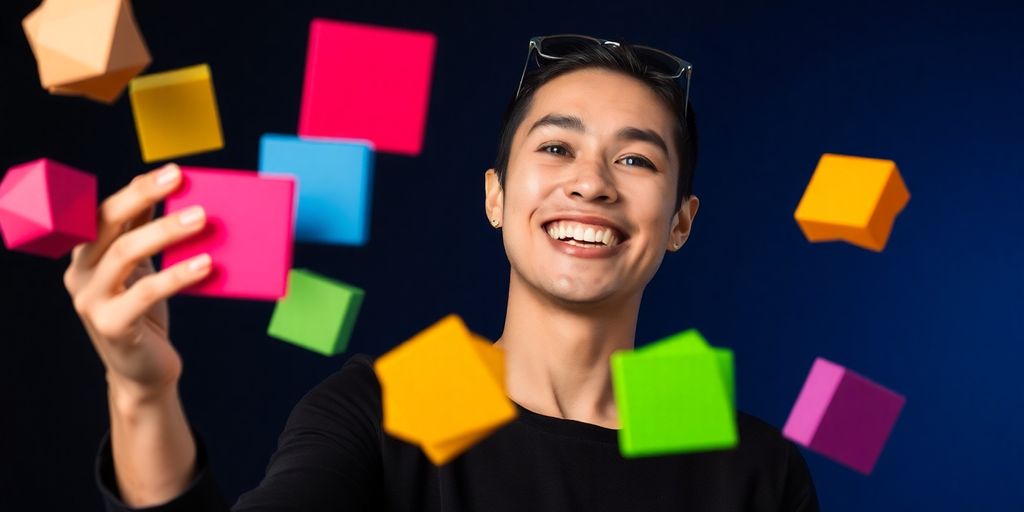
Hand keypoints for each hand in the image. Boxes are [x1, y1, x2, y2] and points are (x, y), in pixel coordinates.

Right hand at [63, 163, 210, 401]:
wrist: (144, 372)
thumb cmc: (145, 314)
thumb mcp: (142, 271)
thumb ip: (144, 235)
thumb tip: (172, 193)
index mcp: (86, 254)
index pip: (105, 211)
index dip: (137, 190)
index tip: (173, 172)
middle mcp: (79, 273)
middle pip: (107, 224)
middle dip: (143, 197)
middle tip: (181, 180)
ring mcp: (91, 300)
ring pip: (125, 253)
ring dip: (165, 231)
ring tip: (202, 217)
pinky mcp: (112, 325)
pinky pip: (146, 292)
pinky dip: (177, 275)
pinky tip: (206, 264)